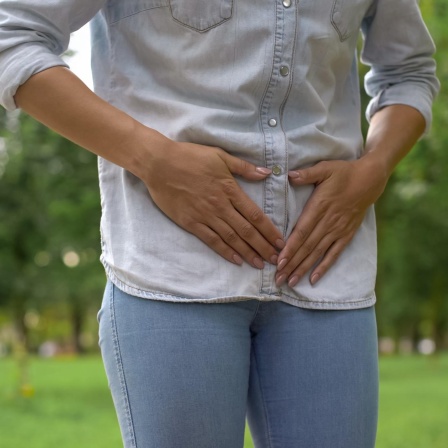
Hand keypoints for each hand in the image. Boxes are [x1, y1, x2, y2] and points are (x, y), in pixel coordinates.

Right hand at [142, 140, 284, 268]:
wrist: (159, 164)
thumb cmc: (190, 156)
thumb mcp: (220, 155)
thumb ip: (244, 167)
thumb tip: (266, 173)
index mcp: (230, 189)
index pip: (255, 215)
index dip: (269, 230)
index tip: (280, 242)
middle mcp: (221, 206)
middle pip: (247, 230)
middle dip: (263, 246)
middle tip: (276, 260)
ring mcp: (205, 216)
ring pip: (232, 238)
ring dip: (248, 252)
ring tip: (260, 264)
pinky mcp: (191, 223)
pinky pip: (211, 240)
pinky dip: (225, 251)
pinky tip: (236, 260)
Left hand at [276, 158, 387, 286]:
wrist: (370, 179)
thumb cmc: (344, 173)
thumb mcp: (325, 168)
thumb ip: (307, 174)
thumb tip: (289, 175)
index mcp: (320, 207)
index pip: (302, 232)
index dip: (290, 248)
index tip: (279, 261)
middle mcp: (328, 222)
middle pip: (307, 247)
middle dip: (291, 264)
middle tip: (278, 279)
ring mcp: (338, 230)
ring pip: (317, 254)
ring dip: (303, 269)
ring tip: (291, 282)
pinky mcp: (346, 235)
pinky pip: (334, 254)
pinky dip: (324, 267)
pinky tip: (314, 279)